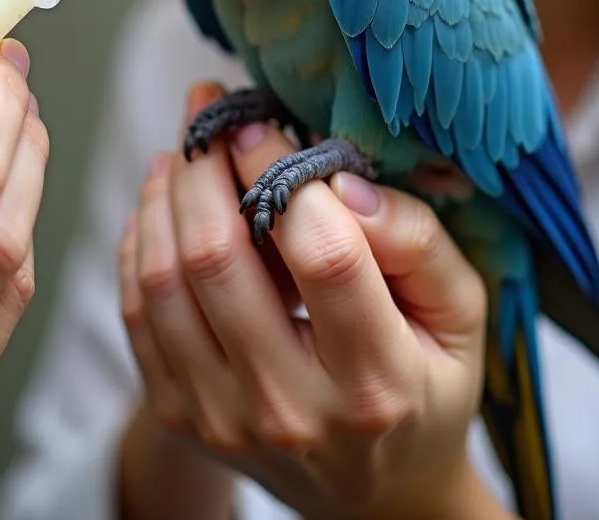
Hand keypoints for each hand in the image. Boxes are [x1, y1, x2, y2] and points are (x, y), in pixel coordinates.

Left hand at [118, 82, 503, 519]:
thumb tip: (339, 182)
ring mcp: (224, 418)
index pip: (321, 253)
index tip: (257, 121)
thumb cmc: (424, 382)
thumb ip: (418, 242)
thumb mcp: (461, 314)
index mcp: (375, 380)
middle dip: (204, 167)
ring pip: (164, 281)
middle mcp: (290, 407)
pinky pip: (138, 314)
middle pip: (218, 259)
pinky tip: (156, 207)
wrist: (377, 490)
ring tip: (178, 155)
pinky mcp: (182, 416)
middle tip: (206, 116)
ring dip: (162, 199)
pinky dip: (137, 245)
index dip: (280, 169)